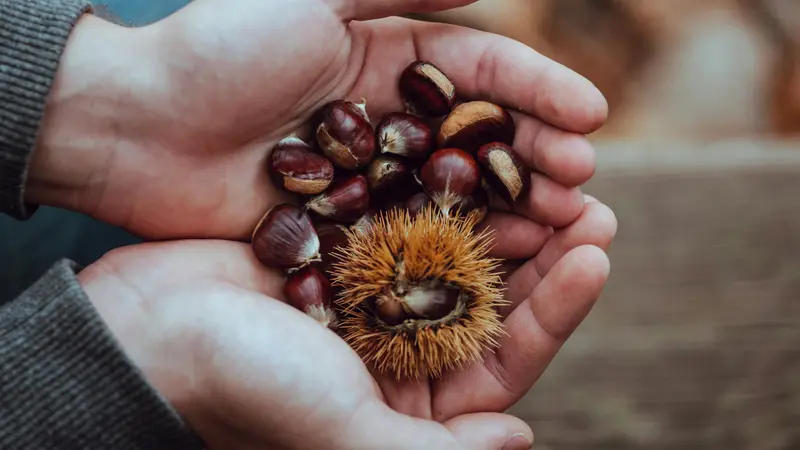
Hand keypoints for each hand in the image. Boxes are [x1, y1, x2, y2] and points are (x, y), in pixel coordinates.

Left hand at [28, 0, 605, 239]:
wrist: (135, 127)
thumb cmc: (219, 54)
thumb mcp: (312, 0)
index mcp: (387, 59)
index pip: (481, 72)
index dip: (539, 90)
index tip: (592, 118)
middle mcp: (389, 120)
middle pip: (480, 138)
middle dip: (537, 156)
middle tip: (584, 185)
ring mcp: (369, 177)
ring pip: (456, 193)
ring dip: (511, 208)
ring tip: (562, 225)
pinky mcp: (342, 226)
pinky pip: (411, 235)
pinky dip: (454, 246)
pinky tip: (496, 264)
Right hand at [78, 194, 615, 449]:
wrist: (145, 331)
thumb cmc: (244, 388)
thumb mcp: (344, 429)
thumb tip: (519, 440)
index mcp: (406, 404)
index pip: (503, 359)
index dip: (556, 311)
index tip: (596, 255)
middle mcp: (396, 354)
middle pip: (489, 304)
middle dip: (544, 257)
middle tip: (592, 205)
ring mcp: (369, 299)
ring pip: (457, 257)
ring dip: (503, 219)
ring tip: (550, 176)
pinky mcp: (341, 253)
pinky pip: (409, 220)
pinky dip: (444, 195)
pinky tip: (476, 161)